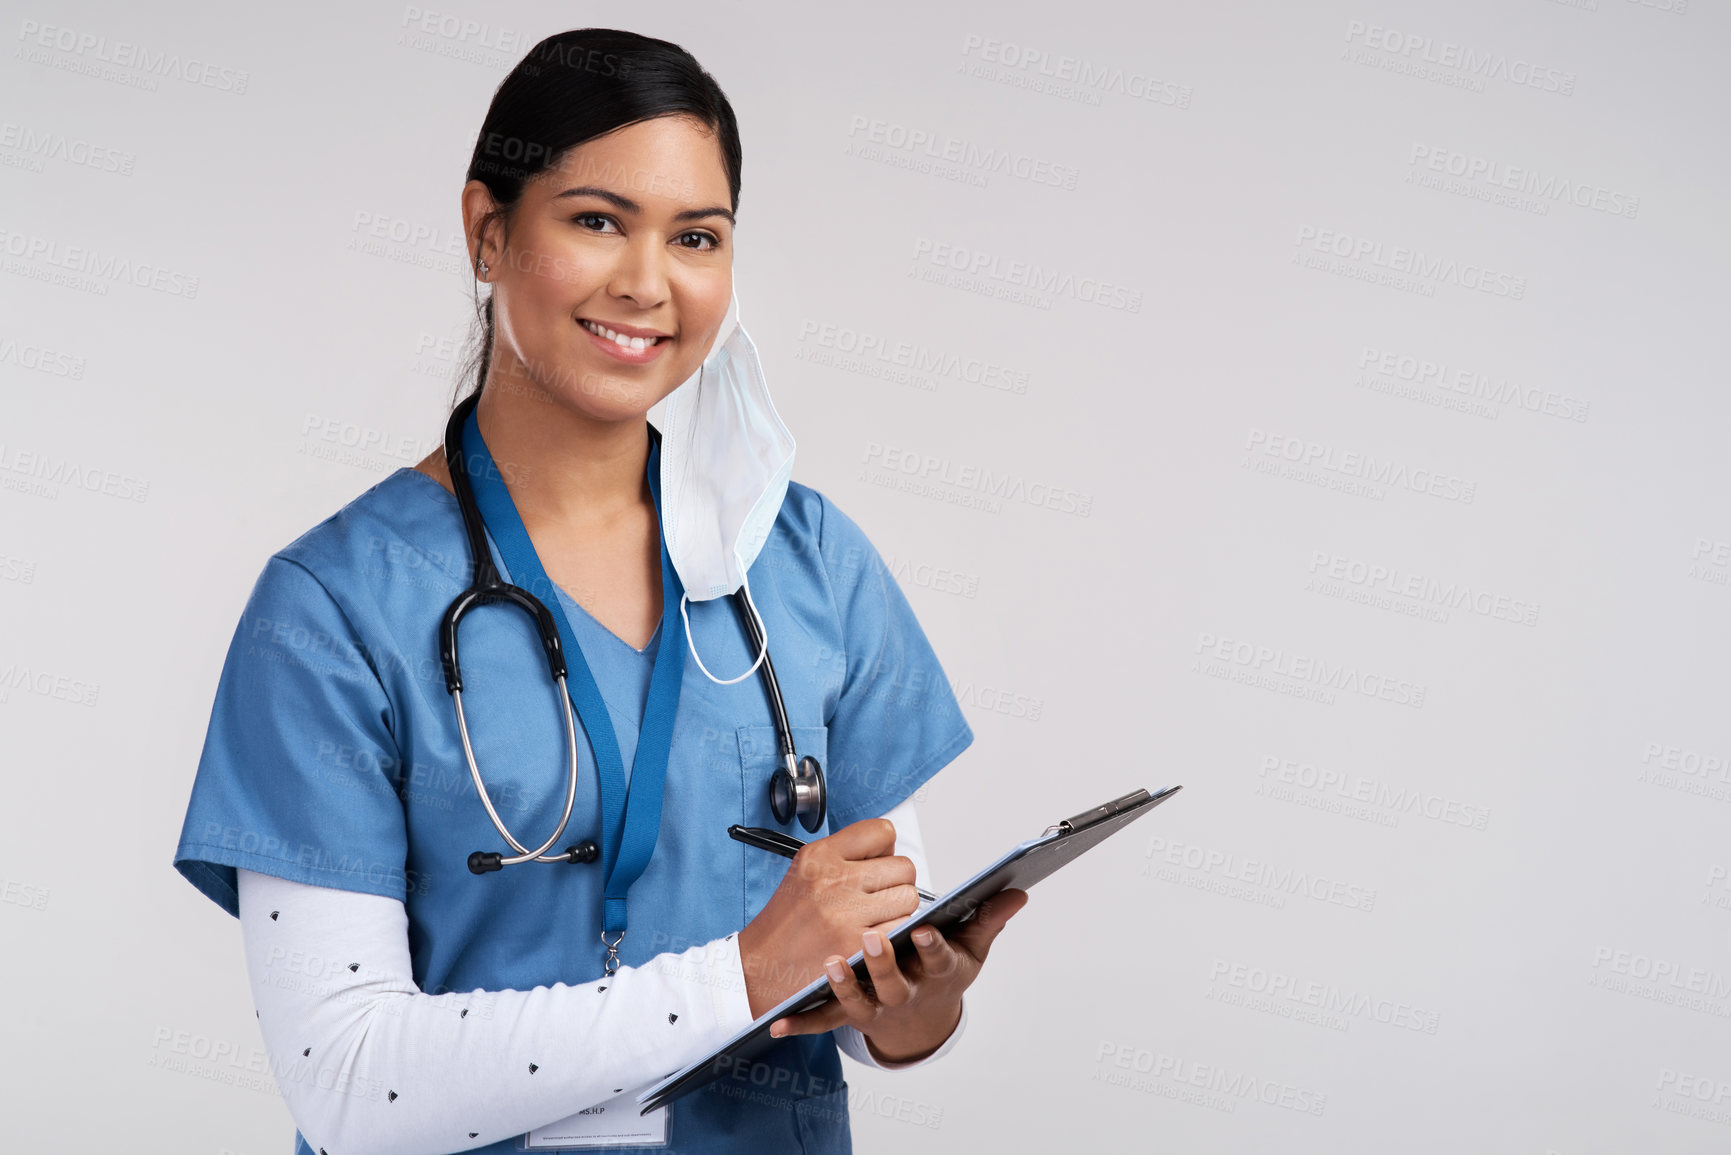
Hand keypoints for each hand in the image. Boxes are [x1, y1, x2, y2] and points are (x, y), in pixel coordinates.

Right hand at [736, 818, 920, 1018]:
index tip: (875, 867)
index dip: (885, 852)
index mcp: (820, 856)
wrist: (760, 968)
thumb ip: (845, 857)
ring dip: (899, 912)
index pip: (882, 832)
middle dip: (896, 884)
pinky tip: (875, 942)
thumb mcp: (805, 873)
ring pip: (909, 898)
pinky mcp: (855, 944)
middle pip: (903, 867)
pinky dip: (896, 937)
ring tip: (874, 922)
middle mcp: (833, 879)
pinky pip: (903, 928)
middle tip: (876, 902)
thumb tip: (889, 854)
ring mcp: (845, 912)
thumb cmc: (785, 925)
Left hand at [767, 888, 1028, 1062]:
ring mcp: (876, 1005)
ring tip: (832, 964)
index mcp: (936, 973)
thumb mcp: (970, 950)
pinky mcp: (851, 1013)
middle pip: (896, 983)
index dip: (933, 946)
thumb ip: (988, 919)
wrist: (920, 1020)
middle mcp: (905, 992)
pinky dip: (802, 1022)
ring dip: (845, 986)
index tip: (925, 928)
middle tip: (873, 938)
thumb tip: (1016, 894)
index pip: (938, 959)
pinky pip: (825, 1020)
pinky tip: (780, 1022)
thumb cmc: (942, 973)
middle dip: (885, 962)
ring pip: (860, 1002)